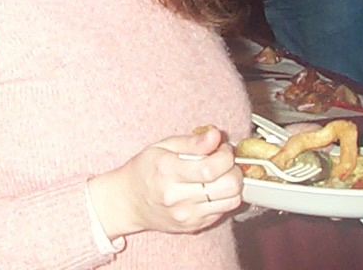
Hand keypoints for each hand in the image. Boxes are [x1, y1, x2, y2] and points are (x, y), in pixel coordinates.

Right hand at [86, 126, 242, 238]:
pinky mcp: (195, 226)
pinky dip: (223, 197)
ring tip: (219, 175)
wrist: (129, 202)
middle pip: (228, 187)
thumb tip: (216, 135)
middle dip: (233, 169)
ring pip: (232, 201)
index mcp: (168, 171)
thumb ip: (192, 142)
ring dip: (232, 185)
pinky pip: (224, 211)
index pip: (210, 168)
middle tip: (223, 161)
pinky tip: (210, 189)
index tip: (222, 148)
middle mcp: (178, 197)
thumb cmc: (144, 170)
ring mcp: (188, 215)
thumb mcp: (162, 146)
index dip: (225, 156)